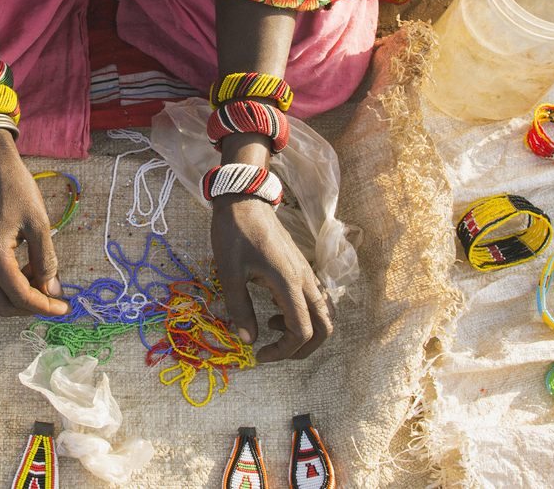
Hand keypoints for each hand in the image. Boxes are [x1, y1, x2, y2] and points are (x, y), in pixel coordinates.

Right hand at [0, 129, 70, 317]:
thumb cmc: (17, 190)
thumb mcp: (39, 224)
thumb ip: (46, 261)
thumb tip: (53, 292)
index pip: (19, 295)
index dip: (44, 307)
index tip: (66, 308)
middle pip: (3, 304)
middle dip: (31, 308)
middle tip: (57, 301)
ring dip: (23, 296)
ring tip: (47, 280)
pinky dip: (15, 283)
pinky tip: (34, 268)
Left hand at [211, 196, 331, 361]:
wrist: (244, 198)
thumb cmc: (234, 233)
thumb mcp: (229, 273)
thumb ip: (239, 309)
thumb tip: (248, 340)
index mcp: (289, 283)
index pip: (301, 331)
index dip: (283, 351)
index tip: (258, 355)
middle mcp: (304, 280)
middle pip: (323, 327)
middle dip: (303, 348)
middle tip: (274, 351)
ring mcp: (305, 272)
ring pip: (322, 313)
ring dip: (303, 329)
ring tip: (270, 326)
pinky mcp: (300, 267)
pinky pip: (313, 298)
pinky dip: (301, 313)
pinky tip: (273, 308)